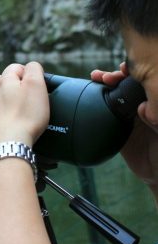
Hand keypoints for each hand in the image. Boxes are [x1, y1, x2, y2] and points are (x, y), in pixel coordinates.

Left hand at [0, 62, 49, 148]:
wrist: (10, 143)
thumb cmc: (27, 115)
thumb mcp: (37, 85)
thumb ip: (33, 70)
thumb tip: (28, 66)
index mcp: (4, 81)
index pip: (14, 69)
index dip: (26, 74)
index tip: (35, 84)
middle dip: (9, 82)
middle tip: (24, 94)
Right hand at [91, 63, 157, 198]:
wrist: (157, 173)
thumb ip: (155, 118)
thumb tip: (143, 108)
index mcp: (154, 105)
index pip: (143, 84)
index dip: (134, 74)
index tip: (125, 70)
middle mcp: (141, 106)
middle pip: (127, 85)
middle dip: (117, 76)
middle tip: (109, 76)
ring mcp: (129, 115)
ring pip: (116, 93)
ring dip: (106, 83)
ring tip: (98, 77)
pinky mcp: (117, 125)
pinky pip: (106, 110)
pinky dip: (98, 100)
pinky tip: (93, 90)